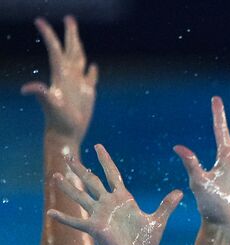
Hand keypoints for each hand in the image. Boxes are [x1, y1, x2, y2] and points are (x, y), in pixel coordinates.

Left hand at [21, 16, 96, 141]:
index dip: (49, 36)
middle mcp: (68, 77)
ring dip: (78, 46)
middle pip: (69, 50)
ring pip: (79, 60)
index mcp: (61, 76)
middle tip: (69, 17)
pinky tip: (93, 66)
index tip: (39, 21)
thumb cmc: (58, 120)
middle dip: (69, 34)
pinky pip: (90, 78)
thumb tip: (27, 89)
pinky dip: (92, 71)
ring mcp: (78, 84)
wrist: (66, 132)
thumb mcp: (50, 105)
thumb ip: (41, 94)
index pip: (55, 51)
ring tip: (77, 35)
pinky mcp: (87, 94)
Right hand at [47, 146, 181, 244]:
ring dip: (68, 187)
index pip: (113, 174)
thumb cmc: (144, 244)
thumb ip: (166, 206)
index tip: (98, 146)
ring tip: (55, 175)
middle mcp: (108, 204)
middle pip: (92, 181)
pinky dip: (64, 218)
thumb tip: (180, 192)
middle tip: (67, 154)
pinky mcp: (95, 228)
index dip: (106, 160)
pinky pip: (76, 221)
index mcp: (123, 199)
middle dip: (80, 168)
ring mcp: (99, 215)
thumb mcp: (158, 222)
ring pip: (81, 197)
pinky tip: (51, 212)